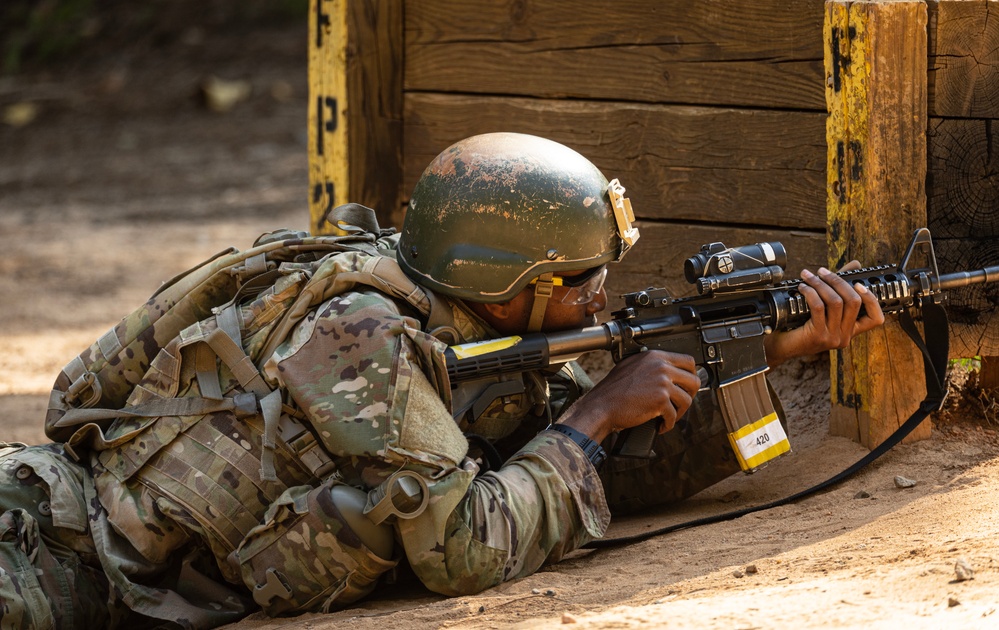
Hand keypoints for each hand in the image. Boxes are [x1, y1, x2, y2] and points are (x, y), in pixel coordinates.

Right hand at [556, 350, 700, 443]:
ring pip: (686, 400)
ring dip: (680, 412)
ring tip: (669, 417)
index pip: (687, 361)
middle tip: (681, 403)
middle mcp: (661, 367)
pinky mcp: (660, 400)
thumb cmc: (612, 390)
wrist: (601, 406)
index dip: (691, 375)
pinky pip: (674, 415)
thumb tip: (668, 372)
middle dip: (690, 394)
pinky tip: (660, 425)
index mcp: (654, 356)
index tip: (687, 385)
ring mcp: (662, 383)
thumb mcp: (631, 366)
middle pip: (693, 380)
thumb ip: (651, 365)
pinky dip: (668, 424)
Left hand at [764, 261, 885, 365]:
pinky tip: (803, 287)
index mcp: (850, 331)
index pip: (875, 319)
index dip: (871, 299)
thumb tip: (856, 264)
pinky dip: (811, 293)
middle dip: (838, 281)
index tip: (858, 283)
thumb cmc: (800, 324)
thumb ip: (840, 287)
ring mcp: (832, 338)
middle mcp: (845, 337)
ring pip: (835, 302)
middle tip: (822, 272)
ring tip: (808, 276)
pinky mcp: (817, 335)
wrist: (780, 346)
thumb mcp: (823, 307)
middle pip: (854, 302)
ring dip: (820, 284)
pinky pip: (819, 307)